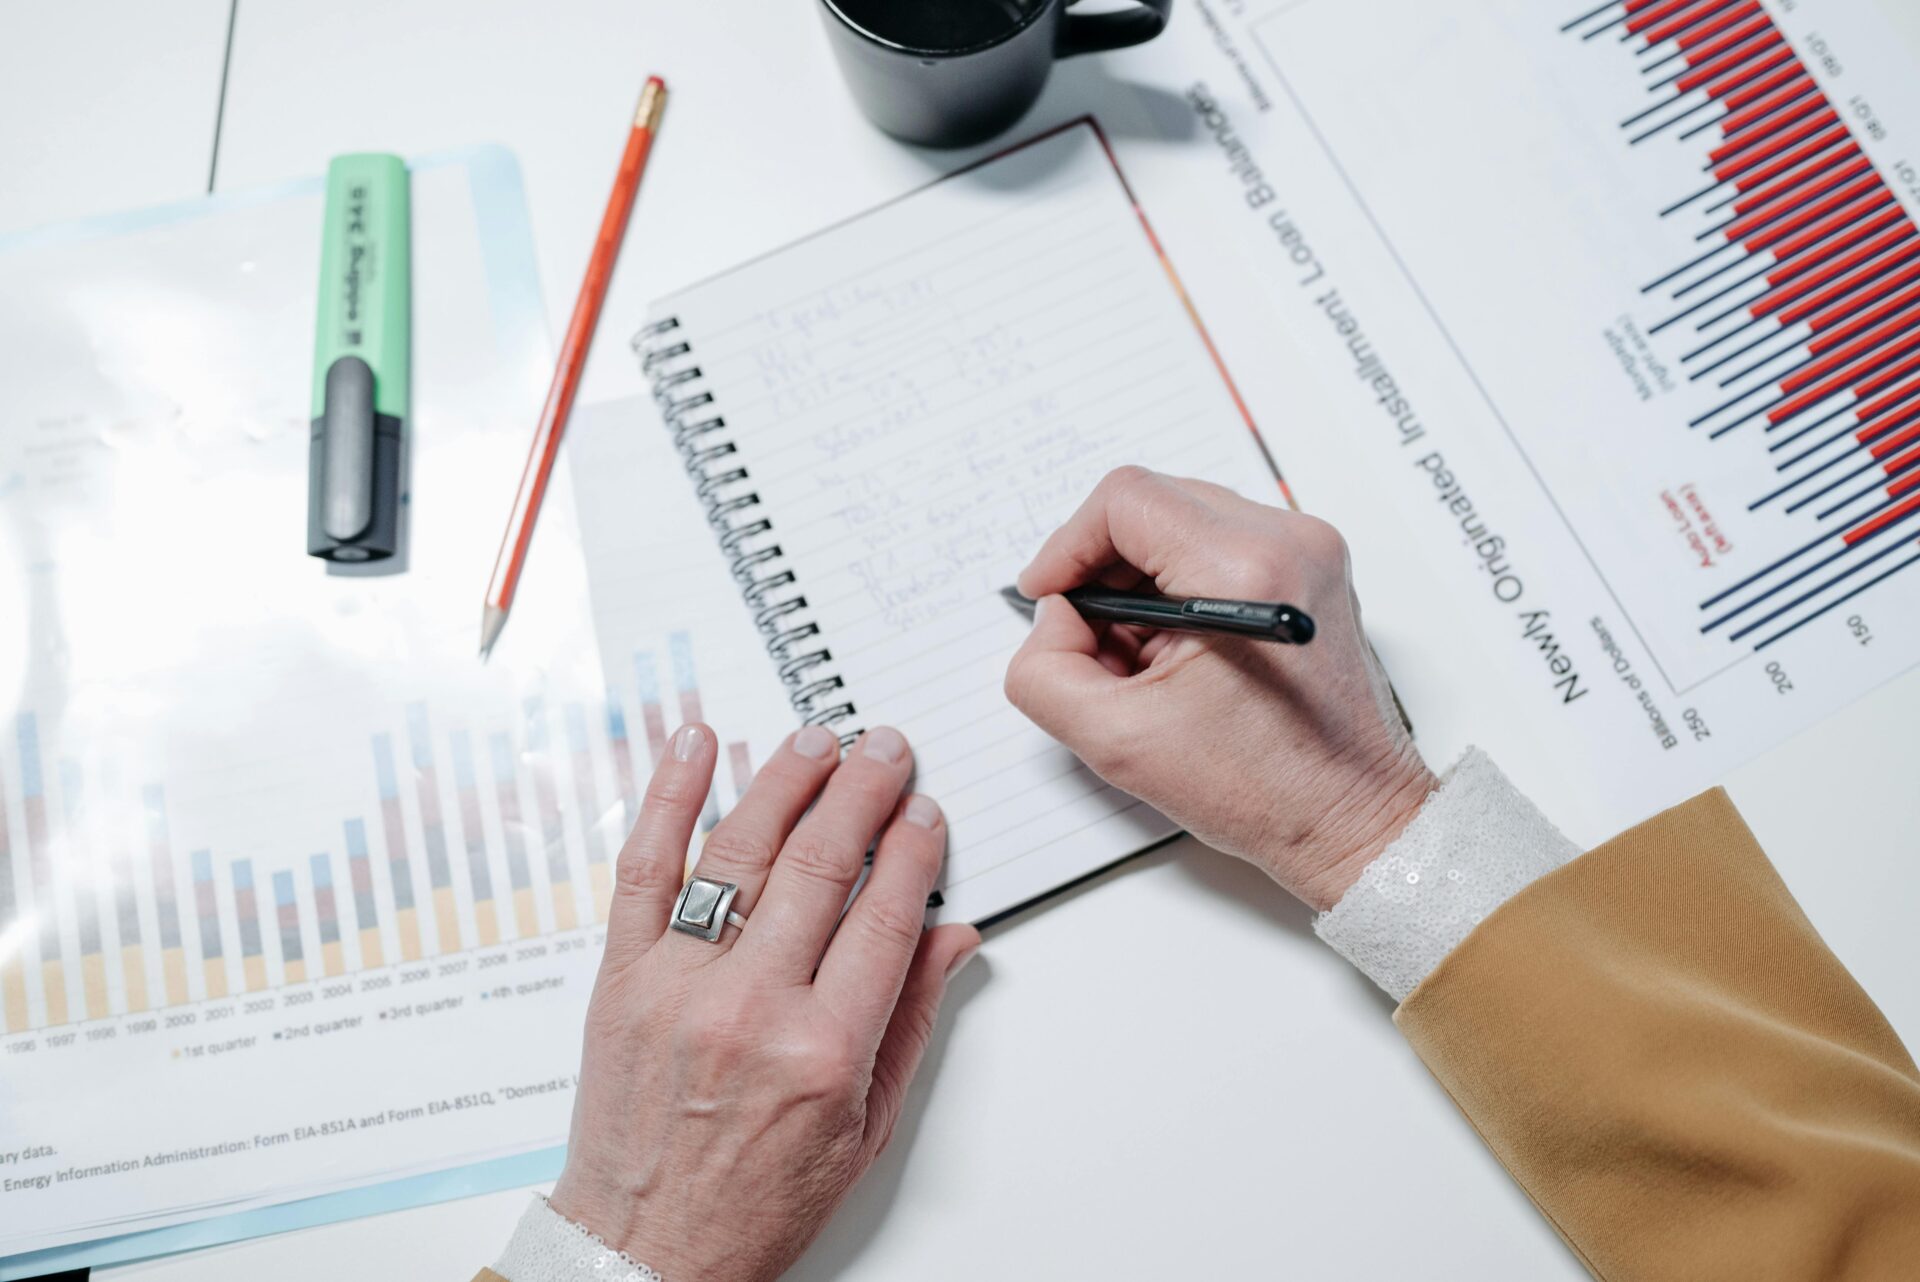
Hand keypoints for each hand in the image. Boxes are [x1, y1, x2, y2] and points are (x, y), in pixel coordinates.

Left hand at [551, 722, 979, 1281]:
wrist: (645, 1249)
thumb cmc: (754, 1200)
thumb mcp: (863, 1128)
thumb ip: (908, 1021)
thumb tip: (951, 938)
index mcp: (823, 1050)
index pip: (883, 915)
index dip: (912, 851)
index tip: (926, 814)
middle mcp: (750, 1008)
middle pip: (820, 866)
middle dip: (862, 792)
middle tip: (885, 750)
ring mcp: (678, 985)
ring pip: (740, 853)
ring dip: (784, 781)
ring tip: (817, 739)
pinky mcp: (620, 977)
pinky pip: (643, 868)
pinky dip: (668, 798)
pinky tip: (696, 746)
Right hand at [1005, 467, 1433, 910]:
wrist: (1351, 818)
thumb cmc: (1264, 790)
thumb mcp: (1114, 740)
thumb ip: (1044, 669)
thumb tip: (1054, 617)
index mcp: (1244, 572)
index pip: (1125, 500)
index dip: (1068, 546)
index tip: (1050, 596)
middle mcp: (1288, 542)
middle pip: (1154, 503)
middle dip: (1102, 567)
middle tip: (1090, 638)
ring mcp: (1308, 550)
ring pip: (1183, 521)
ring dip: (1139, 580)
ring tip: (1138, 656)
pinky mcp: (1312, 567)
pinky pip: (1219, 544)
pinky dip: (1178, 587)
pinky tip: (1176, 650)